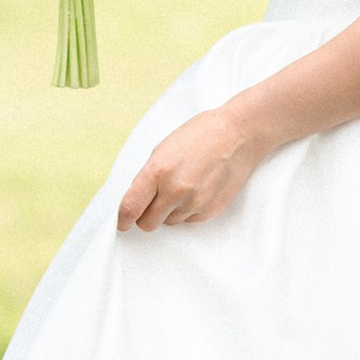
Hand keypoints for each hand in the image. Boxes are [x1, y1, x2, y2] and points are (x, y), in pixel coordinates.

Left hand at [116, 101, 259, 230]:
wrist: (238, 135)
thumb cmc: (201, 135)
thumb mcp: (163, 149)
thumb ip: (148, 177)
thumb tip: (137, 200)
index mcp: (158, 171)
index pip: (130, 208)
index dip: (122, 218)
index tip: (121, 222)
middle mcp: (175, 191)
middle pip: (147, 223)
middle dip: (146, 215)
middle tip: (151, 203)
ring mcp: (194, 203)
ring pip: (169, 222)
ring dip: (169, 211)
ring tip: (183, 186)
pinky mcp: (210, 210)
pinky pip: (188, 220)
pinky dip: (187, 210)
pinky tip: (196, 190)